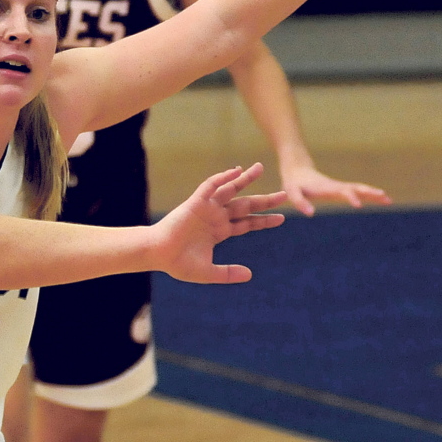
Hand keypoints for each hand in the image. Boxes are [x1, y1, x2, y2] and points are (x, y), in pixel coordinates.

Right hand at [154, 163, 285, 284]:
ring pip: (230, 190)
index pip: (247, 223)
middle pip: (245, 205)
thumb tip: (250, 274)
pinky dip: (222, 178)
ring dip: (245, 179)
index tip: (281, 218)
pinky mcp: (195, 202)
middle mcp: (216, 217)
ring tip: (260, 167)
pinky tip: (235, 171)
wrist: (158, 254)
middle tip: (284, 195)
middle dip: (264, 200)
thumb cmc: (178, 264)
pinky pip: (209, 186)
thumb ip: (228, 273)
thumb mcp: (208, 273)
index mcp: (220, 231)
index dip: (263, 220)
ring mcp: (206, 208)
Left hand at [281, 164, 391, 215]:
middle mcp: (336, 186)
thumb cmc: (293, 183)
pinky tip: (379, 199)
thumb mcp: (292, 192)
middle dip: (370, 193)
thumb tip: (311, 214)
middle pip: (356, 188)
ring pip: (359, 189)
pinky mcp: (340, 189)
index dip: (350, 197)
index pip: (341, 192)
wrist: (296, 170)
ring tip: (388, 200)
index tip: (359, 205)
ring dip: (373, 194)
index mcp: (326, 188)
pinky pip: (357, 191)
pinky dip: (369, 195)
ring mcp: (339, 187)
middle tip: (384, 197)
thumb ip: (300, 202)